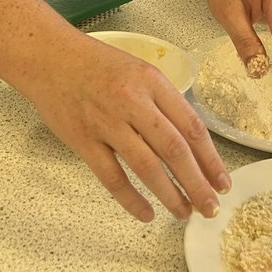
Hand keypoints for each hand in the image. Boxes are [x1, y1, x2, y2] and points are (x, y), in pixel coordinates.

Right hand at [24, 37, 229, 222]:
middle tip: (210, 207)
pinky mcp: (83, 140)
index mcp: (152, 82)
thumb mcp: (138, 70)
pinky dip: (131, 199)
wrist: (49, 56)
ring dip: (170, 195)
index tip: (222, 182)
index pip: (191, 126)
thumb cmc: (95, 63)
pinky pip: (112, 177)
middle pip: (175, 150)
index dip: (211, 159)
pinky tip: (145, 214)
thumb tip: (188, 143)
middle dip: (198, 184)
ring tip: (184, 213)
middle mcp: (132, 101)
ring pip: (147, 167)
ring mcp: (106, 122)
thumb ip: (162, 102)